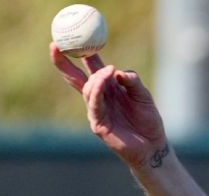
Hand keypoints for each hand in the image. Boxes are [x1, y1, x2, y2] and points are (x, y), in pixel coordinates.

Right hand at [50, 43, 167, 168]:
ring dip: (96, 78)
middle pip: (77, 77)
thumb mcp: (143, 96)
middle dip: (63, 62)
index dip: (81, 53)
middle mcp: (99, 97)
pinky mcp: (99, 125)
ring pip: (88, 89)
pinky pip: (94, 105)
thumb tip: (118, 71)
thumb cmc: (148, 120)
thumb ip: (132, 82)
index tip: (73, 35)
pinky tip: (101, 83)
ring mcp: (96, 111)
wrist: (153, 146)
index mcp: (108, 87)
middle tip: (56, 45)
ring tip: (108, 70)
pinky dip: (96, 92)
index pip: (91, 67)